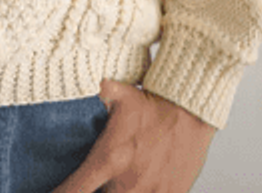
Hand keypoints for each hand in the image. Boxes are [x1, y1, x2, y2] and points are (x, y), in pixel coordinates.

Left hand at [51, 79, 216, 192]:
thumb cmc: (150, 102)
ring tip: (111, 184)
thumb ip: (92, 94)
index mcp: (108, 158)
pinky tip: (134, 187)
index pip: (75, 190)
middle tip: (85, 185)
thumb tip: (70, 80)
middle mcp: (128, 183)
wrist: (190, 112)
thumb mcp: (116, 94)